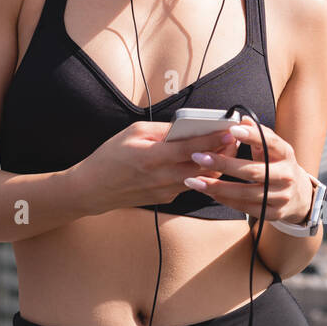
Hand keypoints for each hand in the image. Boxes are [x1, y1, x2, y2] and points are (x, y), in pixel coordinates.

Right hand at [70, 121, 241, 214]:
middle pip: (201, 165)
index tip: (229, 131)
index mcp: (152, 158)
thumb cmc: (110, 157)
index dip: (212, 140)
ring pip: (200, 177)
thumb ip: (162, 130)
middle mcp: (162, 177)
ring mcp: (165, 191)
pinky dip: (200, 172)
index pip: (190, 148)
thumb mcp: (132, 133)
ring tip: (224, 147)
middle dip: (221, 152)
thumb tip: (186, 127)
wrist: (93, 189)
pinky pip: (189, 184)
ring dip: (214, 163)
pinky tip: (204, 160)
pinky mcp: (166, 198)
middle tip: (234, 137)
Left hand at [184, 121, 312, 224]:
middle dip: (223, 163)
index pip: (270, 143)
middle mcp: (286, 176)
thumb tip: (242, 119)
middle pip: (252, 171)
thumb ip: (258, 135)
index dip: (252, 136)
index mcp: (286, 154)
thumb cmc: (279, 166)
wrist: (300, 197)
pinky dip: (225, 200)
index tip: (232, 130)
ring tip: (194, 180)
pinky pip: (245, 207)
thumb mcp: (274, 149)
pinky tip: (209, 192)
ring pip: (245, 193)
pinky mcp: (273, 213)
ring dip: (217, 186)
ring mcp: (280, 196)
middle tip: (198, 156)